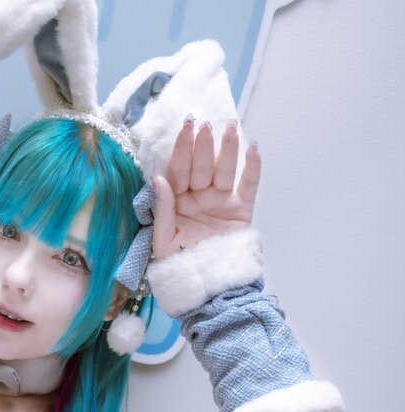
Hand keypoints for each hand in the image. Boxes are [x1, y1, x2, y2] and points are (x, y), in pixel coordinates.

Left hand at [151, 117, 260, 260]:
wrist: (206, 287)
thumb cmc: (179, 265)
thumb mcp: (163, 240)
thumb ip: (162, 209)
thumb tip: (158, 177)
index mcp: (177, 201)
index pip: (179, 169)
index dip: (182, 148)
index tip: (186, 127)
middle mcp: (199, 196)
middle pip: (201, 165)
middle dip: (203, 144)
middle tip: (206, 124)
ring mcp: (221, 201)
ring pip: (224, 169)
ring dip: (228, 148)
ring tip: (231, 127)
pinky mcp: (241, 210)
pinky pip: (249, 185)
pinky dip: (252, 167)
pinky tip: (253, 147)